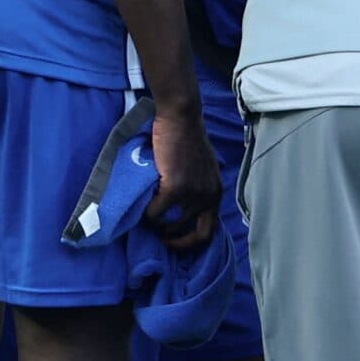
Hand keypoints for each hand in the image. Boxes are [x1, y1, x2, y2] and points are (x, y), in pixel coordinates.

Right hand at [148, 109, 221, 251]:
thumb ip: (198, 187)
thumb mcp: (202, 167)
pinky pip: (156, 213)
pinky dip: (147, 214)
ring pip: (171, 225)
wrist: (180, 117)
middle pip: (199, 235)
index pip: (210, 229)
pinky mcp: (175, 188)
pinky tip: (142, 206)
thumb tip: (183, 209)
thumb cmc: (186, 137)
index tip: (176, 239)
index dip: (193, 241)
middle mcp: (209, 196)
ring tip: (149, 220)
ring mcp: (194, 193)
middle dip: (179, 243)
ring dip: (158, 226)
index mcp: (217, 192)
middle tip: (162, 239)